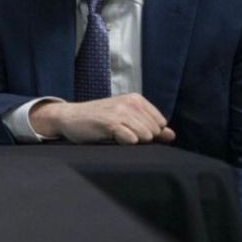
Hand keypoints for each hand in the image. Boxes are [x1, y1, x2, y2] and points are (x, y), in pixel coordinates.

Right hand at [28, 93, 175, 144]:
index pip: (160, 124)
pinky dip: (125, 143)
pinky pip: (131, 139)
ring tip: (115, 135)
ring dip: (132, 141)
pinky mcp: (110, 122)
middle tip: (120, 133)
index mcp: (137, 99)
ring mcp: (120, 112)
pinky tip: (111, 138)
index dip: (148, 132)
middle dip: (141, 137)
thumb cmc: (98, 120)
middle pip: (154, 132)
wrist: (69, 117)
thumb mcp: (126, 120)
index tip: (129, 130)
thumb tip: (172, 135)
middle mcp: (131, 102)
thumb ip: (150, 127)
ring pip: (145, 136)